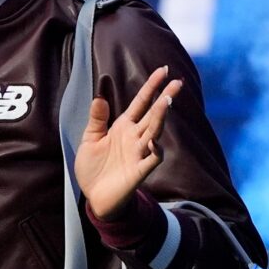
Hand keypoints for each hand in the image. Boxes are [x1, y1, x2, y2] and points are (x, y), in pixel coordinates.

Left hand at [74, 65, 182, 220]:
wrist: (94, 197)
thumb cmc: (93, 168)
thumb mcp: (90, 139)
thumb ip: (97, 119)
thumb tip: (99, 97)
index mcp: (123, 126)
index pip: (141, 102)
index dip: (151, 87)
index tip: (163, 71)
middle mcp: (135, 137)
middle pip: (153, 114)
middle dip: (165, 98)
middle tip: (178, 82)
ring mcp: (139, 153)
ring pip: (155, 131)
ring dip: (161, 117)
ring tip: (167, 101)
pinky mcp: (139, 171)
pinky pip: (151, 159)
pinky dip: (155, 150)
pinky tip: (154, 140)